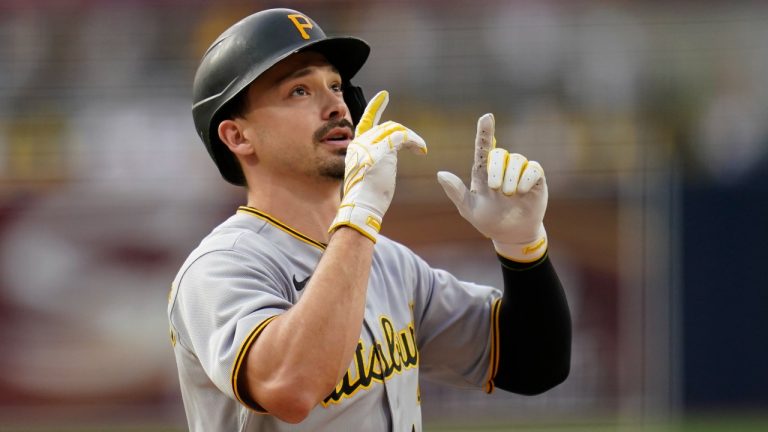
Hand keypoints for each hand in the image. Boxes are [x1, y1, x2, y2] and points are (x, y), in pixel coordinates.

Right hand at [329, 90, 426, 242]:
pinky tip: (421, 150)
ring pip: (395, 130)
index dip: (375, 107)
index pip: (365, 122)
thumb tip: (390, 154)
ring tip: (420, 149)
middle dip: (404, 134)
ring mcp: (370, 145)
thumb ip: (375, 159)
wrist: (362, 206)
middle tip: (417, 146)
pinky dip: (415, 141)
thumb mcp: (368, 174)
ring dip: (412, 139)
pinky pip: (402, 136)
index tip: (384, 95)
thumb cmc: (367, 197)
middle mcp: (360, 142)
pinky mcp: (382, 149)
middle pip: (386, 127)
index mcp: (355, 148)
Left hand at [437, 113, 547, 261]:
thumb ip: (456, 192)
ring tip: (509, 194)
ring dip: (511, 176)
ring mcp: (519, 171)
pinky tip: (521, 191)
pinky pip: (533, 168)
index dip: (485, 131)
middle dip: (496, 170)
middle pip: (499, 153)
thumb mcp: (468, 208)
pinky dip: (526, 178)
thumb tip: (440, 174)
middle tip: (496, 189)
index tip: (486, 117)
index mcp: (483, 171)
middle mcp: (501, 167)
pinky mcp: (535, 178)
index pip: (483, 146)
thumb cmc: (487, 220)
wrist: (510, 234)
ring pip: (517, 159)